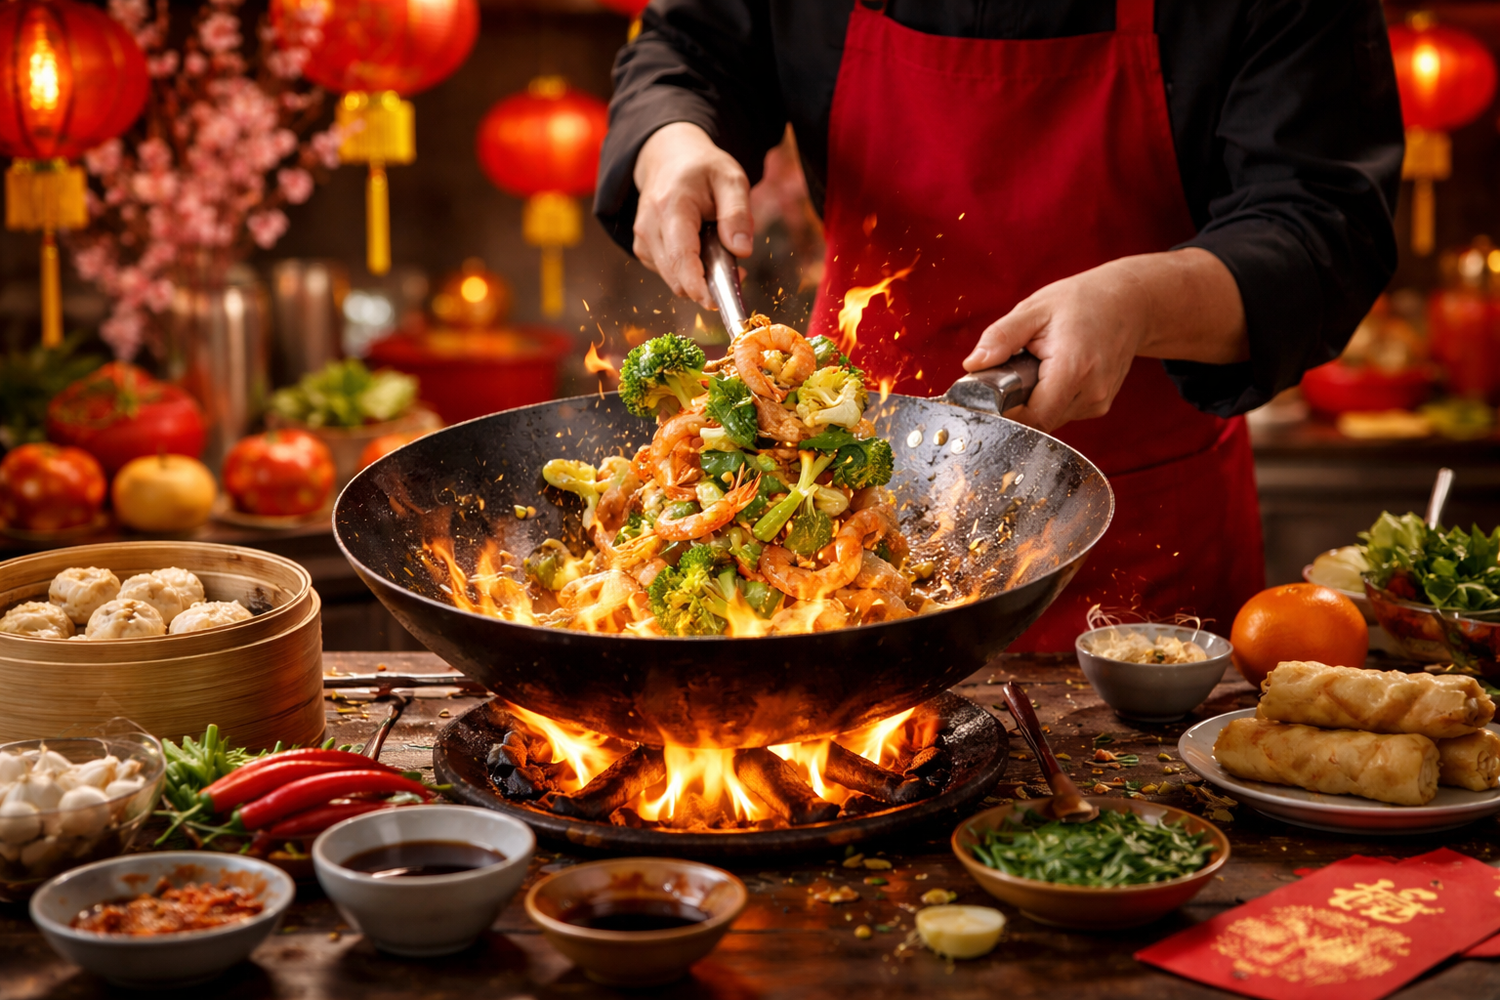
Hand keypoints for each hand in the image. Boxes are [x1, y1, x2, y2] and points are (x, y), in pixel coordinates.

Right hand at [632, 122, 752, 308]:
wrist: (667, 158)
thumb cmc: (702, 169)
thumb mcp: (731, 179)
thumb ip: (738, 214)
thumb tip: (742, 251)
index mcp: (671, 207)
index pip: (681, 256)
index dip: (697, 286)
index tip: (714, 302)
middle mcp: (649, 227)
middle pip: (677, 277)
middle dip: (708, 283)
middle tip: (737, 269)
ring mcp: (643, 240)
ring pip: (674, 280)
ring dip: (699, 278)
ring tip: (718, 249)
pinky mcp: (643, 250)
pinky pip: (670, 275)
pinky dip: (688, 272)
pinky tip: (700, 250)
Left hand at [963, 260, 1149, 431]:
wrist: (1129, 303)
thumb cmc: (1082, 302)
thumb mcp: (1035, 309)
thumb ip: (1001, 337)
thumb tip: (972, 364)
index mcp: (1073, 368)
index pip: (1031, 417)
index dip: (1005, 413)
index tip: (989, 396)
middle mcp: (1091, 392)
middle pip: (1038, 421)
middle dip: (1018, 402)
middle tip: (1015, 370)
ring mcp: (1098, 402)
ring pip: (1049, 419)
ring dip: (1035, 400)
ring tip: (1039, 366)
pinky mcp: (1099, 405)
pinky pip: (1062, 412)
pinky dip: (1051, 398)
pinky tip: (1054, 372)